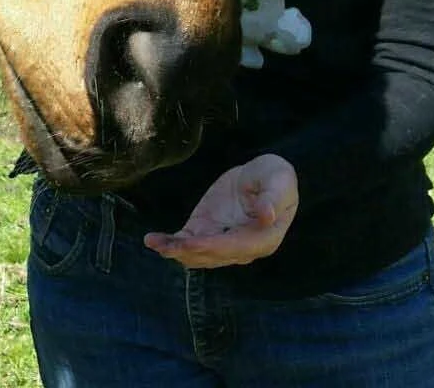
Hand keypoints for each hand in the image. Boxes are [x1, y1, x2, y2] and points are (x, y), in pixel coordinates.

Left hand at [144, 154, 297, 268]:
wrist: (265, 177)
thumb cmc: (277, 179)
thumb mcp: (280, 181)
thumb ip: (273, 198)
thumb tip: (267, 215)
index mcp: (263, 239)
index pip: (235, 247)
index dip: (212, 246)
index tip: (191, 243)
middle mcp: (241, 248)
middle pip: (212, 255)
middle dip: (189, 252)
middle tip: (166, 247)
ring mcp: (222, 241)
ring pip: (197, 254)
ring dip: (176, 251)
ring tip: (155, 243)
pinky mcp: (207, 231)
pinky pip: (188, 242)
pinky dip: (171, 243)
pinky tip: (154, 240)